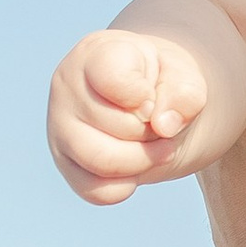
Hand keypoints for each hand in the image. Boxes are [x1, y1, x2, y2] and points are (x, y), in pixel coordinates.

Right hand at [48, 29, 213, 204]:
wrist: (148, 100)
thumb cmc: (162, 82)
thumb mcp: (184, 77)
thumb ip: (184, 93)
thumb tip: (164, 126)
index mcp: (94, 55)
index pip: (114, 81)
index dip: (146, 96)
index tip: (151, 94)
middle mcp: (67, 88)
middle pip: (118, 127)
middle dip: (154, 132)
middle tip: (159, 122)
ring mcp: (60, 129)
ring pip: (103, 162)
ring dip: (143, 161)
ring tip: (156, 147)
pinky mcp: (66, 165)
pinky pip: (98, 192)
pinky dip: (127, 185)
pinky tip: (136, 165)